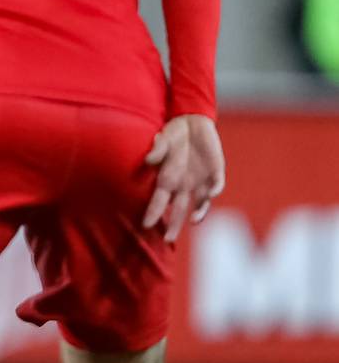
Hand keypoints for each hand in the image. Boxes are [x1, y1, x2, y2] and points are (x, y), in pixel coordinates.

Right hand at [142, 114, 225, 243]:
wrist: (194, 123)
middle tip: (169, 239)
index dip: (153, 212)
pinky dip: (213, 190)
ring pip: (200, 202)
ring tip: (194, 220)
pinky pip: (216, 185)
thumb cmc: (173, 133)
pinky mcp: (216, 172)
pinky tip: (211, 193)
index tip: (146, 224)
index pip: (158, 200)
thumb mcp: (163, 140)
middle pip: (178, 209)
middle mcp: (183, 184)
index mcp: (167, 179)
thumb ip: (158, 150)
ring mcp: (200, 180)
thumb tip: (149, 159)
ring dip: (198, 212)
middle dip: (174, 224)